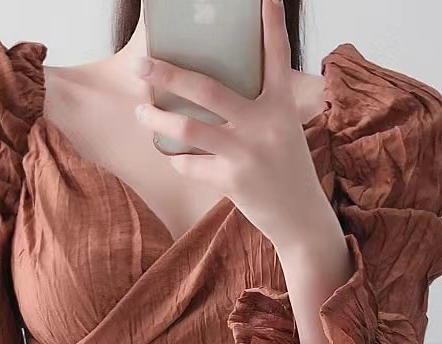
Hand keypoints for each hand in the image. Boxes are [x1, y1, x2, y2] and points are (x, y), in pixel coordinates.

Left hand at [130, 0, 331, 248]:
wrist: (301, 220)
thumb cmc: (287, 172)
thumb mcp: (283, 132)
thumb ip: (259, 109)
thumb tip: (214, 91)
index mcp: (280, 107)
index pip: (276, 58)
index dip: (271, 26)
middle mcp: (264, 125)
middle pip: (208, 89)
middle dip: (168, 74)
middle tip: (140, 66)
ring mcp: (246, 154)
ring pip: (189, 129)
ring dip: (158, 120)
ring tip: (142, 113)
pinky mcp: (233, 181)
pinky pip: (191, 165)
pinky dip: (178, 161)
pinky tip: (173, 157)